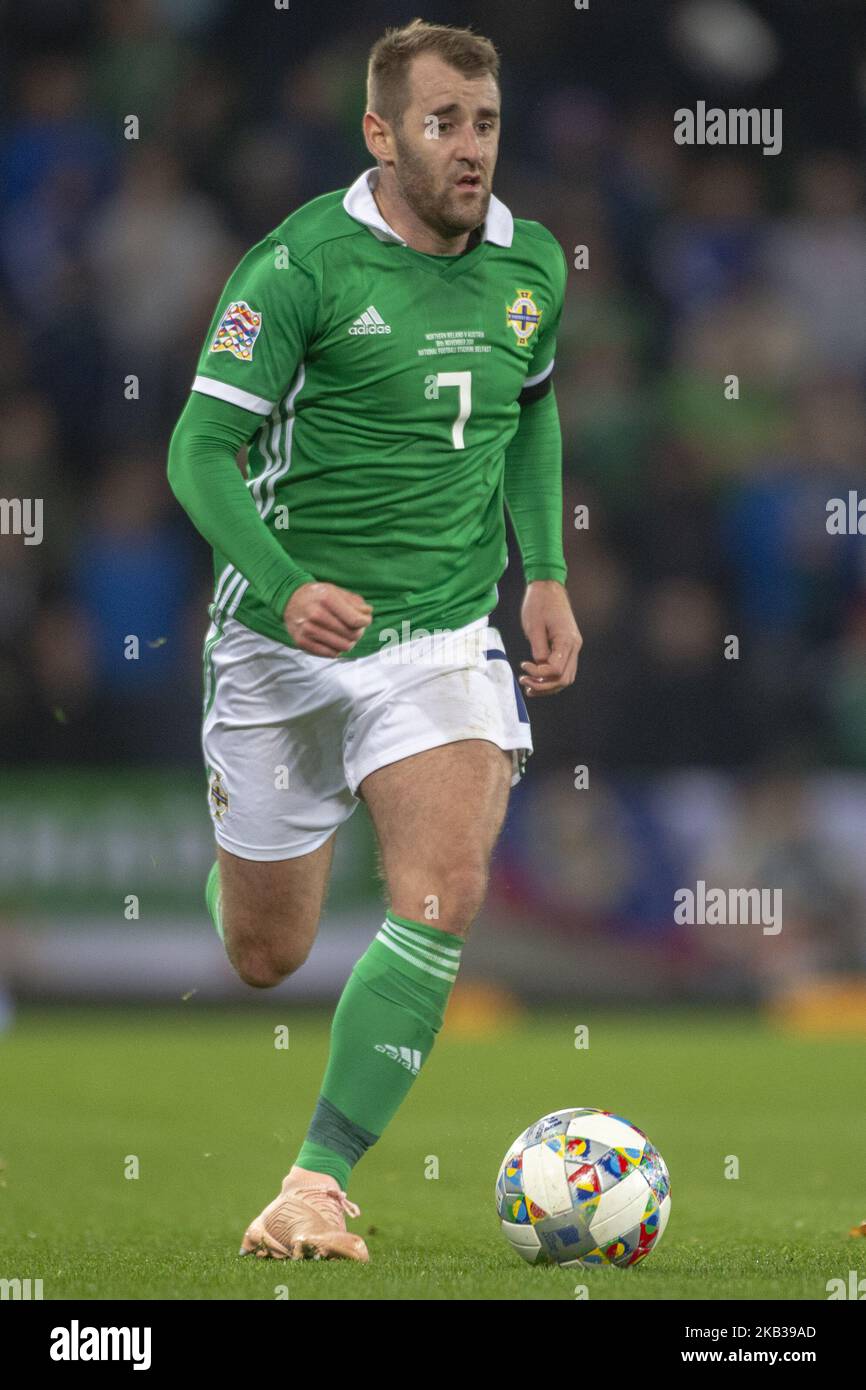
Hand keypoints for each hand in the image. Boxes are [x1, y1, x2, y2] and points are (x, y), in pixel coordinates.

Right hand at [284, 582, 372, 656]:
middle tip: (356, 628)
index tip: (365, 620)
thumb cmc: (317, 595)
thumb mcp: (335, 591)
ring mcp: (307, 630)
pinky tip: (334, 640)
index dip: (365, 622)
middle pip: (352, 635)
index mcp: (326, 599)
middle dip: (359, 632)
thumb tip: (368, 613)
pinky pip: (331, 654)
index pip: (355, 620)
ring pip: (344, 647)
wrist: (289, 599)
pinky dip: (337, 649)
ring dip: (349, 642)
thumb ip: (354, 601)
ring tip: (346, 635)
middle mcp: (316, 615)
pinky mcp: (302, 642)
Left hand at [518, 580, 581, 696]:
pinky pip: (564, 668)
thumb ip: (538, 649)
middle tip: (524, 682)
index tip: (523, 666)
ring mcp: (573, 646)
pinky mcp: (568, 646)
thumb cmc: (539, 604)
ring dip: (548, 686)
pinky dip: (551, 678)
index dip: (538, 674)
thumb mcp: (534, 627)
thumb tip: (539, 667)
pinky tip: (537, 680)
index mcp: (567, 640)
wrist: (548, 587)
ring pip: (566, 677)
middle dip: (543, 686)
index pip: (555, 669)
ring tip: (529, 687)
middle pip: (564, 678)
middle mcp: (575, 646)